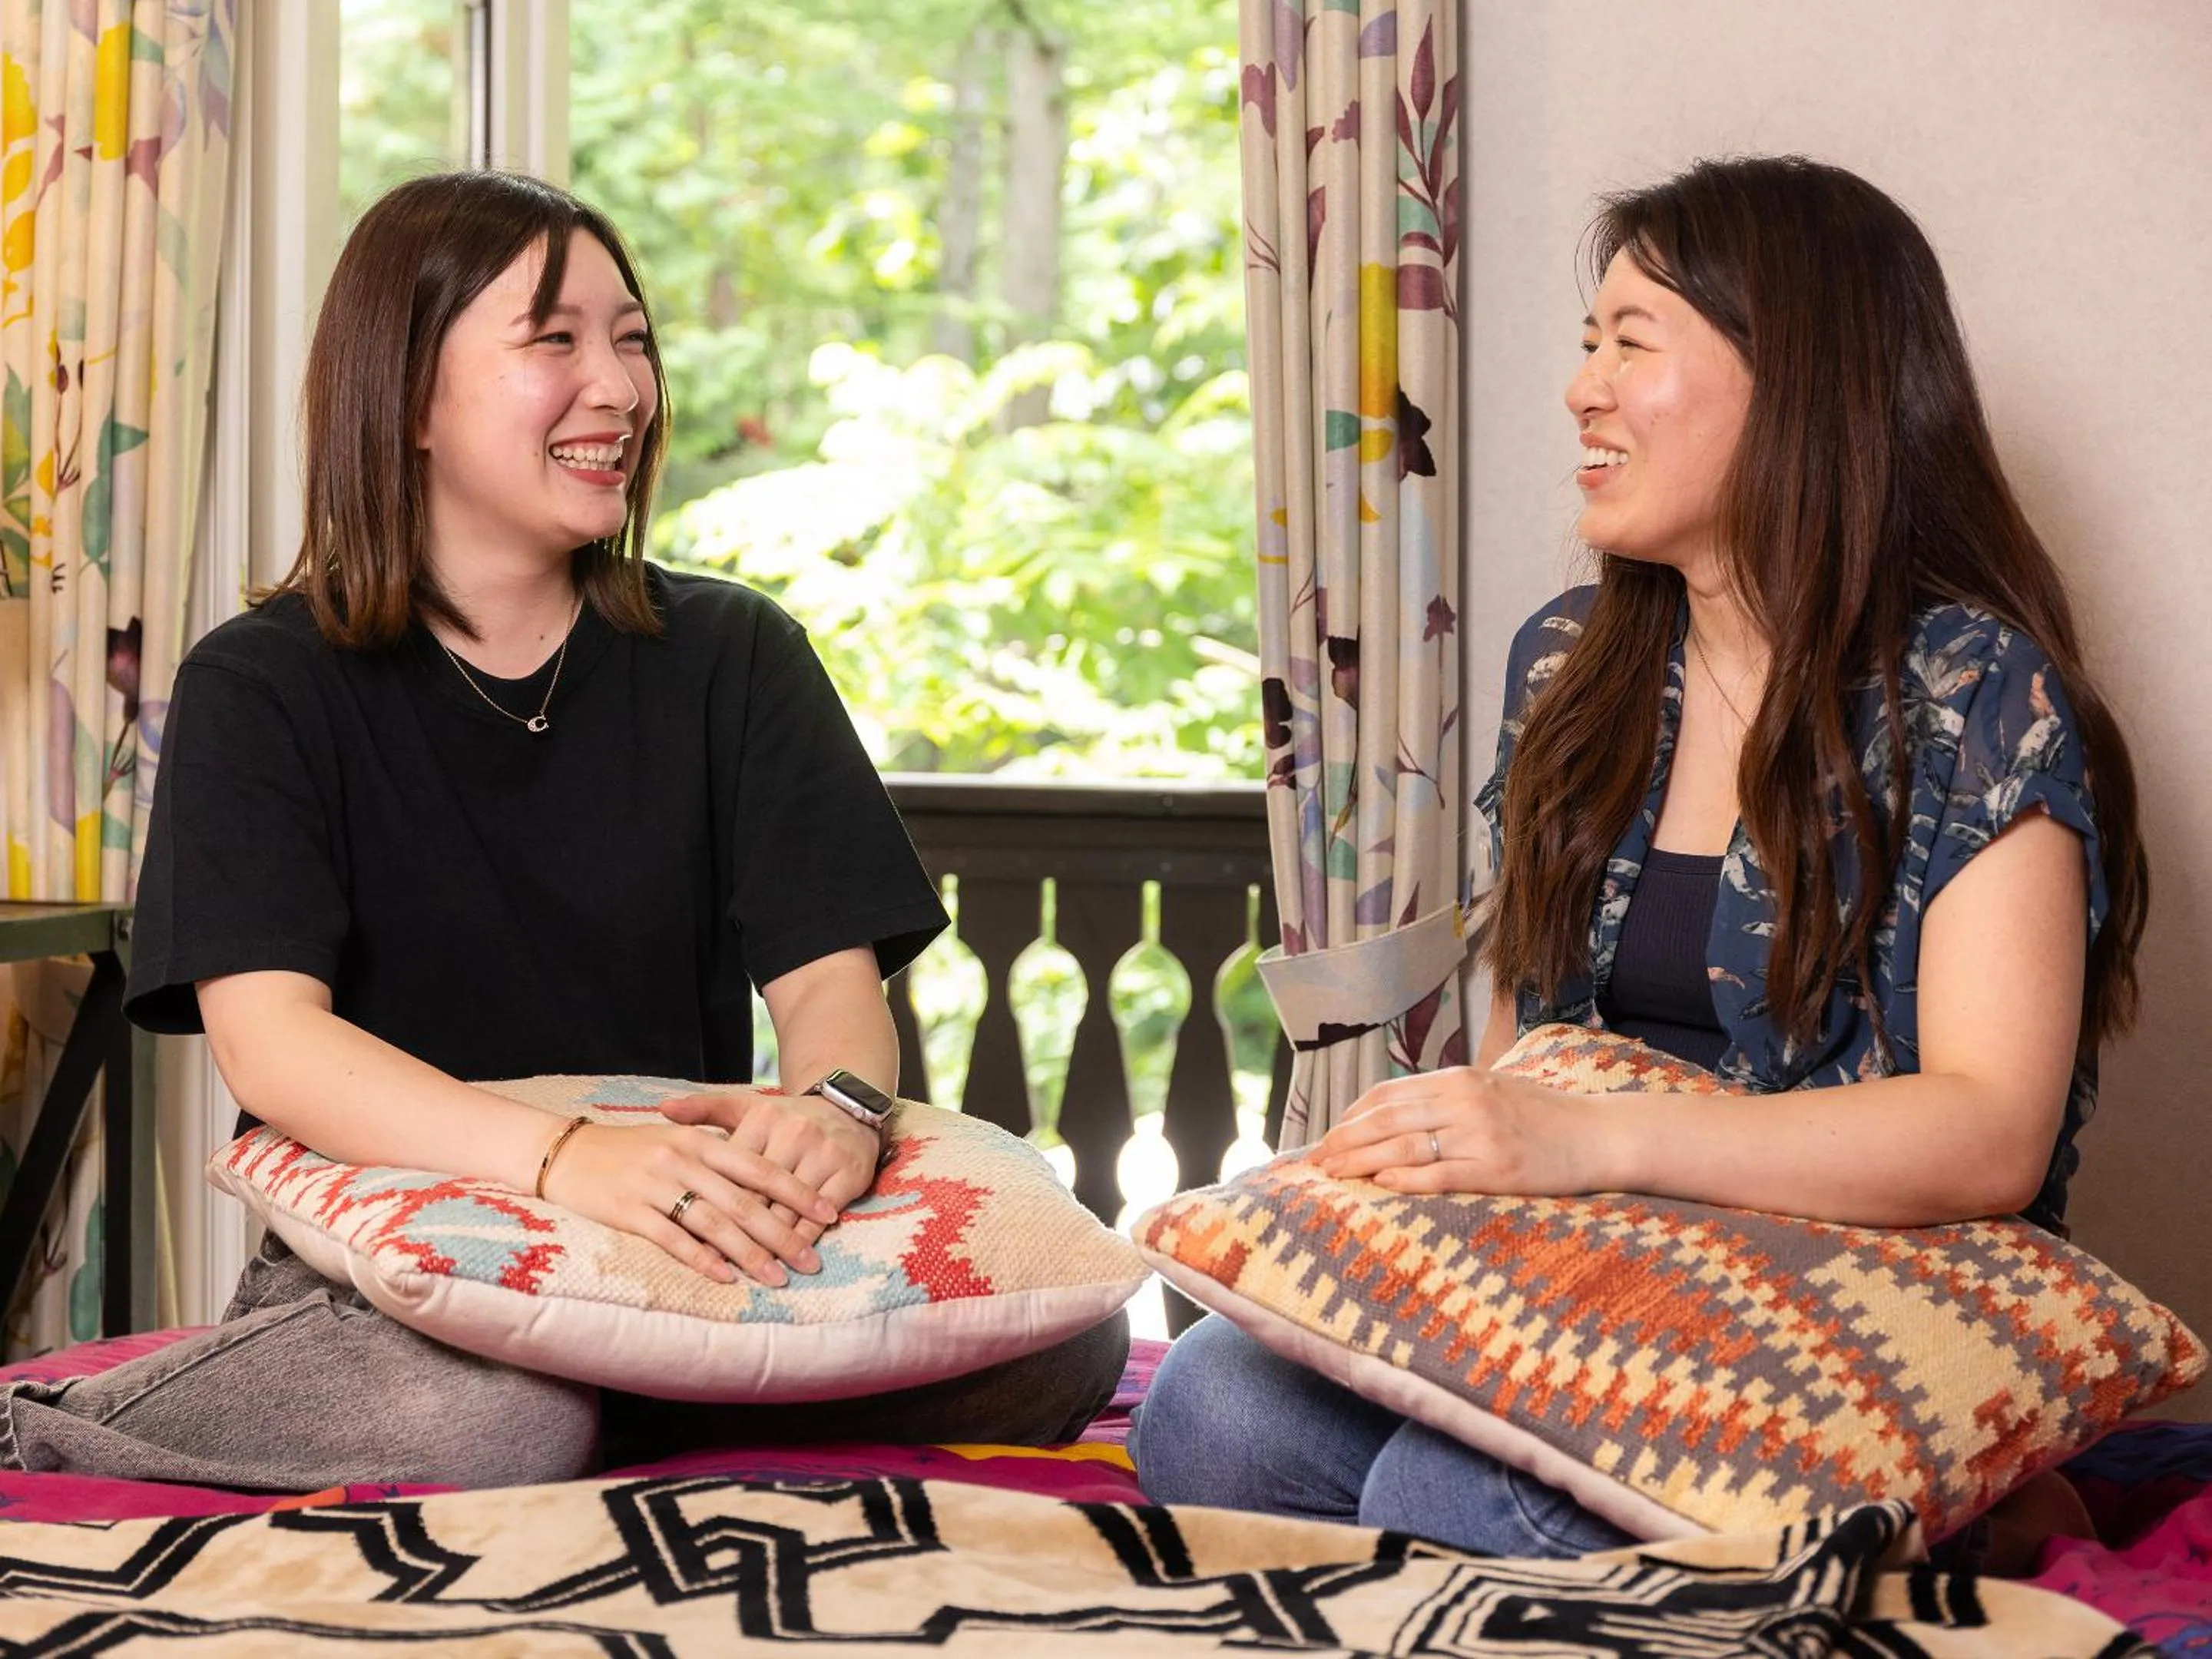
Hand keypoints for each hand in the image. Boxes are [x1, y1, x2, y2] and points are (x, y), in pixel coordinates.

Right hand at [539, 1119, 839, 1286]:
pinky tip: (725, 1277)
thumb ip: (716, 1153)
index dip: (796, 1191)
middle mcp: (682, 1159)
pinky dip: (701, 1259)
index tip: (828, 1213)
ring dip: (749, 1253)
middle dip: (783, 1232)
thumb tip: (765, 1178)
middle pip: (744, 1200)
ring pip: (714, 1222)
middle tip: (813, 1259)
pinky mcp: (629, 1210)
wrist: (564, 1152)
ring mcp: (655, 1184)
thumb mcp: (675, 1136)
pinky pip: (673, 1238)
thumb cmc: (627, 1148)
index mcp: (698, 1139)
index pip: (759, 1167)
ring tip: (778, 1277)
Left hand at [657, 1087, 880, 1250]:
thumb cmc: (787, 1117)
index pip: (730, 1169)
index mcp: (762, 1118)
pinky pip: (819, 1217)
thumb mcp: (747, 1107)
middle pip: (758, 1194)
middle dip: (735, 1231)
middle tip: (714, 1262)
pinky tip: (787, 1259)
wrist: (849, 1108)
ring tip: (749, 1270)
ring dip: (768, 1244)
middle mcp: (793, 1134)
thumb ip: (704, 1108)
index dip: (709, 1201)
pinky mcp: (847, 1175)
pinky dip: (801, 1240)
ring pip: (787, 1210)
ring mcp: (823, 1155)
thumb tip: (663, 1108)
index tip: (687, 1231)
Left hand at [1309, 1068, 1617, 1196]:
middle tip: (1314, 1160)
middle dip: (1344, 1140)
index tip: (1328, 1135)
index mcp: (1460, 1079)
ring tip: (1332, 1175)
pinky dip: (1405, 1178)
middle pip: (1387, 1118)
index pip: (1388, 1094)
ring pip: (1405, 1145)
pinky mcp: (1496, 1168)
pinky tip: (1379, 1182)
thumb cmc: (1543, 1116)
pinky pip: (1440, 1173)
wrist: (1599, 1134)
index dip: (1351, 1115)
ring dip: (1361, 1161)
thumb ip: (1446, 1098)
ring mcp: (1480, 1134)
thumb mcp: (1491, 1090)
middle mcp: (1465, 1100)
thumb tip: (1395, 1114)